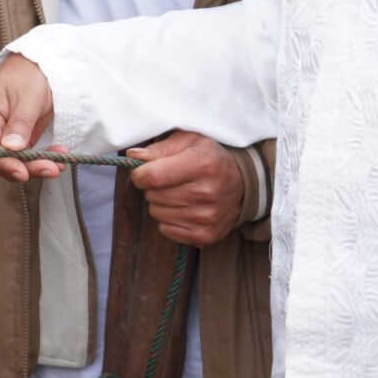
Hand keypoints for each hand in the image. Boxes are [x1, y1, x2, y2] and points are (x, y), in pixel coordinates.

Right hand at [0, 54, 63, 182]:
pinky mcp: (18, 140)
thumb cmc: (28, 74)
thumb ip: (20, 122)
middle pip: (1, 159)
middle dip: (26, 167)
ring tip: (60, 163)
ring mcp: (3, 136)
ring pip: (15, 162)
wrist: (40, 66)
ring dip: (37, 165)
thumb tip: (11, 147)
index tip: (22, 171)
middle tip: (50, 168)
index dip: (3, 162)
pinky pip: (27, 156)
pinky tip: (58, 157)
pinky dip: (43, 159)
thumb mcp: (27, 96)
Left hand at [128, 132, 244, 247]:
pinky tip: (184, 208)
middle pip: (152, 195)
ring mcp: (207, 217)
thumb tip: (133, 156)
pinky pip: (166, 230)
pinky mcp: (205, 236)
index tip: (142, 171)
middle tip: (169, 181)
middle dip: (153, 187)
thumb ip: (159, 147)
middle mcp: (206, 193)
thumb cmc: (210, 158)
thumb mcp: (190, 141)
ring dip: (161, 203)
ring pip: (156, 213)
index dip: (139, 174)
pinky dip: (169, 219)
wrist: (244, 185)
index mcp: (202, 164)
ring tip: (179, 193)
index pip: (152, 176)